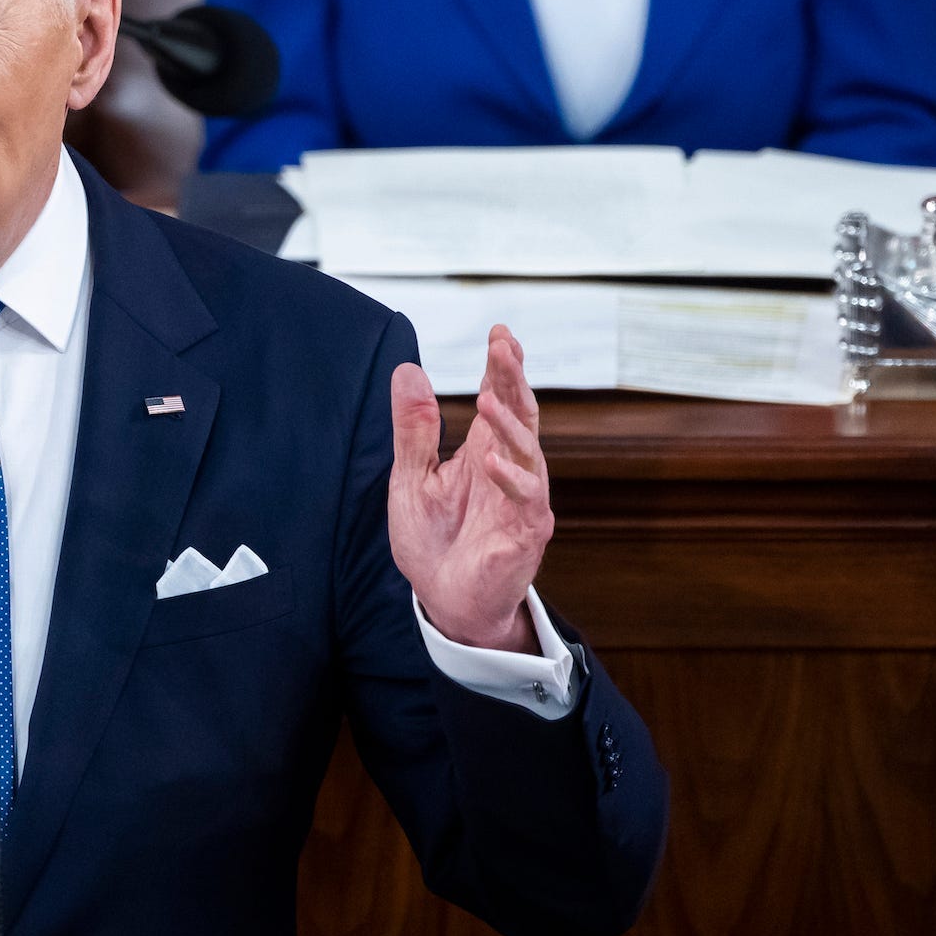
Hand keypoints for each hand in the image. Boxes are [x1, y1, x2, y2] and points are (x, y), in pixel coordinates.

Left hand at [387, 326, 553, 652]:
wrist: (445, 602)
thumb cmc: (434, 541)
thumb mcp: (411, 477)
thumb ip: (414, 428)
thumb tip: (408, 370)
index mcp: (483, 452)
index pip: (498, 400)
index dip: (501, 368)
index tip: (499, 333)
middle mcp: (508, 470)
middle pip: (519, 415)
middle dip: (513, 380)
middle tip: (504, 345)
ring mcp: (521, 500)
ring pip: (527, 452)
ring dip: (510, 424)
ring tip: (490, 396)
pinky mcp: (525, 533)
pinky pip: (526, 501)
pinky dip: (510, 480)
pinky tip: (491, 461)